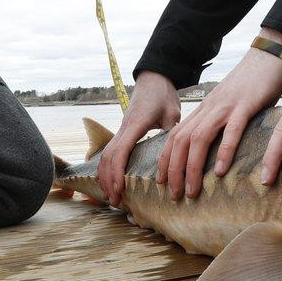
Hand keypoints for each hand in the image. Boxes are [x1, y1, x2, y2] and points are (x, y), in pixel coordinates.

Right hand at [97, 71, 180, 205]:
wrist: (154, 78)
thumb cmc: (163, 94)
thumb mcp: (172, 112)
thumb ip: (171, 132)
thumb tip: (176, 155)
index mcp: (135, 124)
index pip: (121, 151)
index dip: (118, 173)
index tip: (120, 190)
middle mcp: (123, 128)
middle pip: (108, 157)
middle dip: (108, 181)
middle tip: (116, 202)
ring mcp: (121, 129)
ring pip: (105, 155)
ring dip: (105, 176)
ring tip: (112, 196)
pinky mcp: (122, 130)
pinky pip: (110, 151)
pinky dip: (106, 167)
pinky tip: (110, 180)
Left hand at [157, 30, 281, 200]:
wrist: (270, 57)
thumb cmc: (253, 85)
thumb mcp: (230, 105)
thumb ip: (221, 124)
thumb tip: (216, 151)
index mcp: (205, 110)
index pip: (175, 137)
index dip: (166, 160)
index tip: (161, 182)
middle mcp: (210, 108)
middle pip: (181, 141)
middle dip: (174, 170)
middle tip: (173, 195)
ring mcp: (226, 106)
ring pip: (199, 138)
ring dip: (192, 167)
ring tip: (192, 191)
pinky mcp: (246, 104)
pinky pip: (231, 130)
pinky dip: (224, 151)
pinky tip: (221, 171)